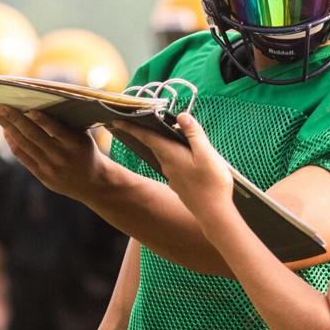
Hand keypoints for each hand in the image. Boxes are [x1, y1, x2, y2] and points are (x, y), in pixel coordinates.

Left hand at [0, 106, 110, 200]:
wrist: (91, 181)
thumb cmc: (85, 151)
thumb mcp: (83, 136)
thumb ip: (66, 123)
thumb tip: (40, 103)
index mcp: (75, 143)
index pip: (54, 128)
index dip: (40, 118)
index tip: (26, 106)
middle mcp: (61, 156)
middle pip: (32, 135)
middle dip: (13, 118)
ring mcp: (50, 168)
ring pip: (23, 144)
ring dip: (7, 128)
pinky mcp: (41, 175)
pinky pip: (22, 156)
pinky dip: (12, 141)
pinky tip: (6, 130)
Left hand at [111, 113, 233, 220]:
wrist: (213, 213)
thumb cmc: (212, 183)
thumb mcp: (207, 154)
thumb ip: (194, 134)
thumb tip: (181, 116)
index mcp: (171, 155)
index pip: (147, 137)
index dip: (132, 127)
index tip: (116, 120)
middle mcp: (167, 165)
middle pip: (155, 145)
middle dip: (148, 133)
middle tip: (143, 121)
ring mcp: (172, 177)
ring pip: (165, 155)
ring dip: (164, 145)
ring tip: (171, 136)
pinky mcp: (179, 185)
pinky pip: (173, 165)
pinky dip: (174, 156)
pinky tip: (186, 158)